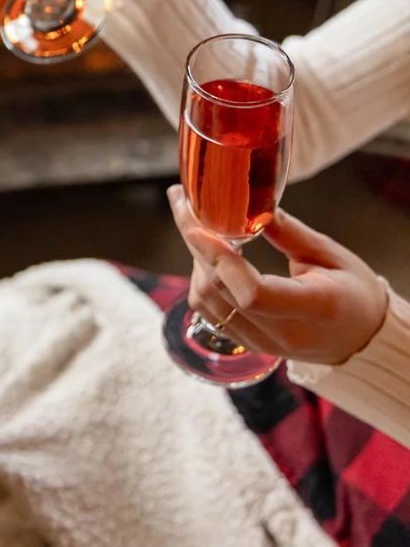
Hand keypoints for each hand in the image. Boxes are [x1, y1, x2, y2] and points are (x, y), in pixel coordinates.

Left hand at [168, 185, 388, 364]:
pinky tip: (208, 254)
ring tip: (200, 226)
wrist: (362, 339)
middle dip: (196, 243)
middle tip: (184, 203)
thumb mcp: (331, 255)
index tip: (199, 226)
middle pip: (219, 290)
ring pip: (206, 302)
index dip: (220, 259)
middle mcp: (283, 334)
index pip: (253, 293)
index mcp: (315, 309)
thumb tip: (252, 202)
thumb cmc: (354, 292)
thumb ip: (289, 232)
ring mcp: (261, 344)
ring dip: (196, 260)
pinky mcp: (247, 343)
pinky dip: (200, 279)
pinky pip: (208, 312)